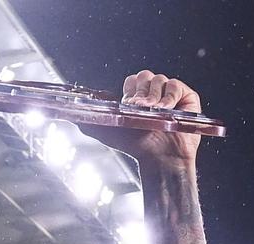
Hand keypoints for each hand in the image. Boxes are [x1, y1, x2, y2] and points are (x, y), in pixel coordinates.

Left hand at [81, 70, 201, 166]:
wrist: (158, 158)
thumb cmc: (134, 146)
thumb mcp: (106, 131)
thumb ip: (88, 121)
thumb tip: (67, 114)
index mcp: (136, 98)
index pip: (132, 80)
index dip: (129, 88)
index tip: (127, 103)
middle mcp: (153, 94)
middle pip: (145, 75)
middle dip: (140, 91)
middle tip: (138, 108)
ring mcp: (170, 95)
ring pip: (159, 79)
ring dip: (153, 96)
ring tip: (152, 112)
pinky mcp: (186, 97)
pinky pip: (175, 85)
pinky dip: (169, 96)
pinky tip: (165, 110)